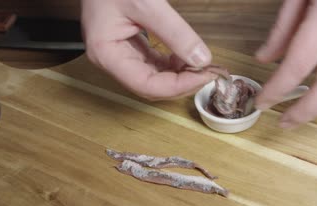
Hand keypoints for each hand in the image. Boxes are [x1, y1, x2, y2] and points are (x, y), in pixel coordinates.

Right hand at [81, 0, 214, 99]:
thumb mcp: (147, 3)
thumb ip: (175, 32)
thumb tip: (201, 59)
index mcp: (106, 54)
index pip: (146, 85)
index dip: (177, 86)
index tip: (203, 76)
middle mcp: (111, 60)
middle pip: (150, 86)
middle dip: (182, 83)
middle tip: (209, 73)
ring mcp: (119, 53)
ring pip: (154, 77)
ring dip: (180, 75)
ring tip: (203, 66)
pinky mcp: (128, 45)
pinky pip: (153, 63)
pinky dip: (172, 64)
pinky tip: (188, 57)